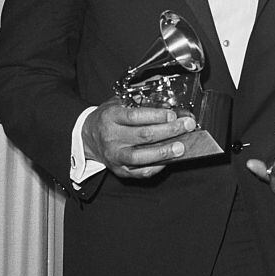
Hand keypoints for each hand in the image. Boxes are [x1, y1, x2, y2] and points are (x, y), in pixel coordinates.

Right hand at [82, 97, 196, 178]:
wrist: (88, 136)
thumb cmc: (108, 119)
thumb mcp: (117, 103)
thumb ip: (139, 103)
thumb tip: (168, 104)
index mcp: (111, 117)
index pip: (135, 117)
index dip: (156, 116)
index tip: (173, 114)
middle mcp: (112, 137)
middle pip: (143, 135)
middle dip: (169, 131)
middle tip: (186, 127)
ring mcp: (115, 155)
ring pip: (141, 156)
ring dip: (163, 152)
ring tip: (181, 147)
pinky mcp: (120, 170)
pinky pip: (140, 172)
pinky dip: (156, 167)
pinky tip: (169, 160)